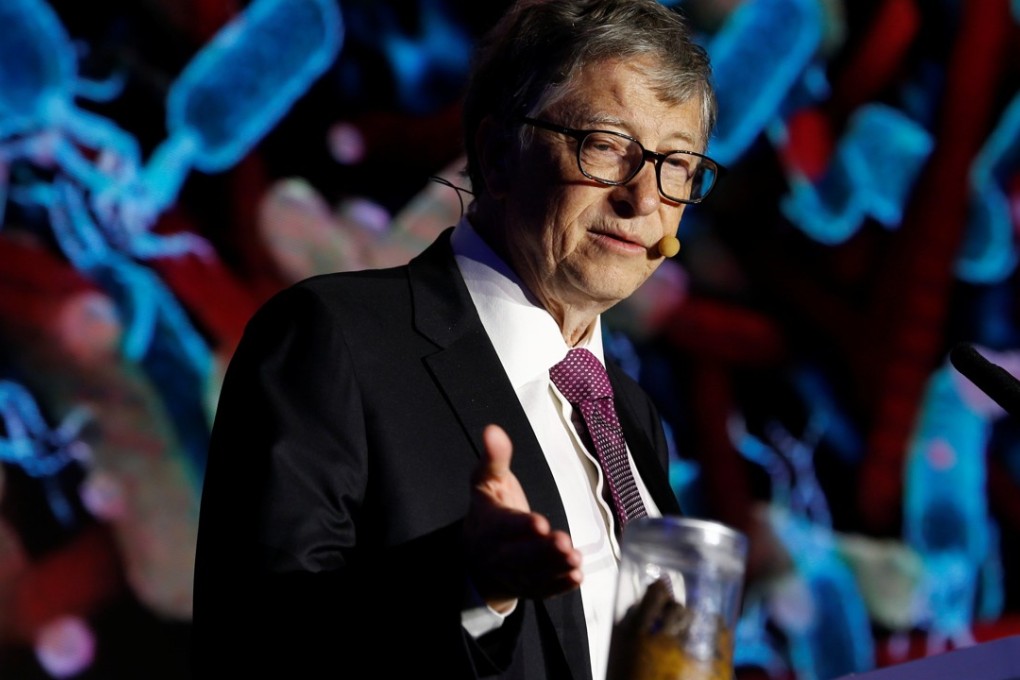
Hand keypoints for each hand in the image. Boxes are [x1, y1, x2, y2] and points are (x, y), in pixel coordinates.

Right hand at [463, 424, 582, 611]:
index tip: (540, 522)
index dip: (520, 527)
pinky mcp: (529, 587)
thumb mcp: (488, 481)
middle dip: (542, 552)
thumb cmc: (490, 511)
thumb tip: (492, 430)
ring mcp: (514, 574)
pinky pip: (544, 590)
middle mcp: (499, 554)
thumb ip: (494, 458)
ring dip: (555, 569)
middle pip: (520, 556)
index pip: (504, 527)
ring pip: (534, 575)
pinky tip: (577, 576)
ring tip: (575, 560)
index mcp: (490, 525)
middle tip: (564, 542)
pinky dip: (560, 586)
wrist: (477, 555)